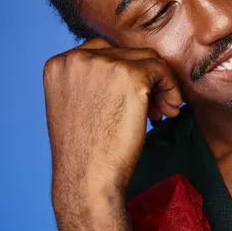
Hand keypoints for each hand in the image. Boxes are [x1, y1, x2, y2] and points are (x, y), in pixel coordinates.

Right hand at [43, 38, 182, 211]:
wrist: (87, 178)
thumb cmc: (86, 151)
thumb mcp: (77, 105)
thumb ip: (93, 81)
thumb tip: (136, 68)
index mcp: (60, 64)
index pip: (105, 52)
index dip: (125, 74)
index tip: (134, 99)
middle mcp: (78, 58)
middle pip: (128, 54)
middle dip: (145, 80)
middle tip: (155, 109)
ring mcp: (104, 64)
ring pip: (149, 59)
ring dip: (160, 84)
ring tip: (162, 112)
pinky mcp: (131, 75)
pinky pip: (162, 70)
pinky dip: (171, 89)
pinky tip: (169, 111)